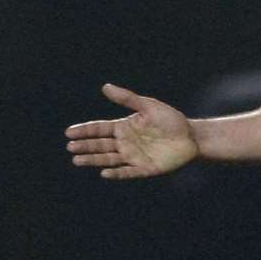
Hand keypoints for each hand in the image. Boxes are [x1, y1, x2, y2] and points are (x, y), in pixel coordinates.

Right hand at [65, 83, 200, 178]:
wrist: (191, 136)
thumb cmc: (170, 119)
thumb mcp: (148, 105)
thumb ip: (127, 99)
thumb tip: (105, 87)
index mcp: (124, 127)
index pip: (99, 129)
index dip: (85, 130)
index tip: (69, 132)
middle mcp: (125, 143)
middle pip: (100, 145)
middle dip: (85, 146)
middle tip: (70, 147)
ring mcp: (133, 156)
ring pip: (108, 159)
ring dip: (93, 160)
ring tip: (77, 160)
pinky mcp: (144, 168)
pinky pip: (127, 172)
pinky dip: (116, 173)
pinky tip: (104, 173)